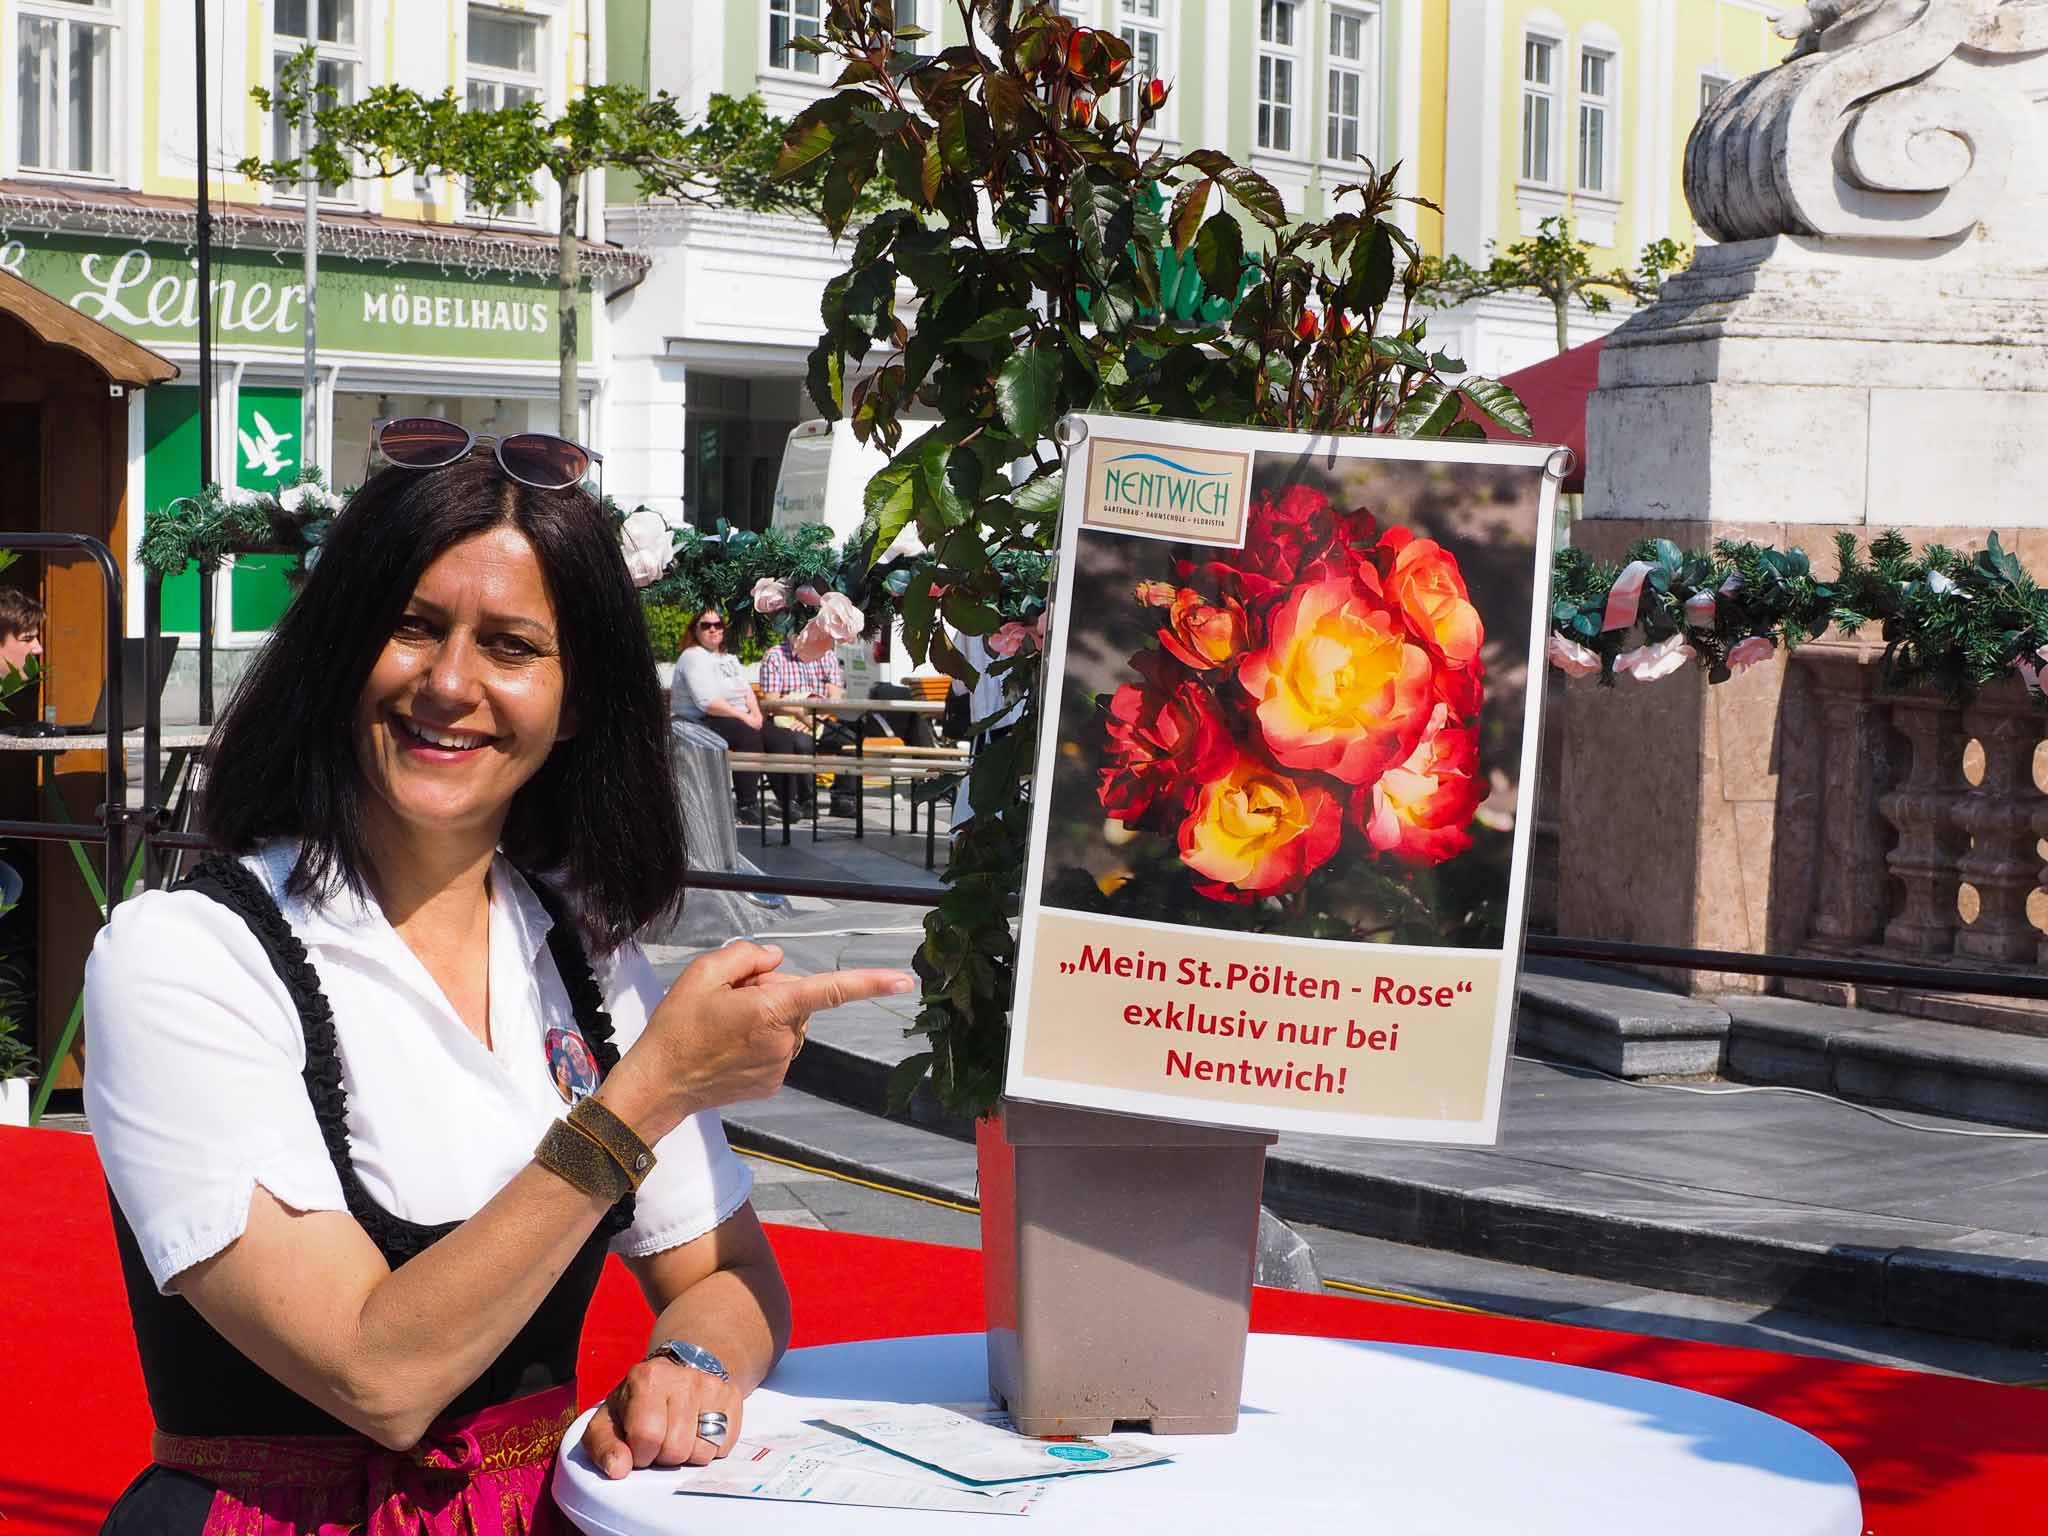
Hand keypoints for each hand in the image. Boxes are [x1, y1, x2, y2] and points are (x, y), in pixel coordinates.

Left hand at [582, 1356, 742, 1477]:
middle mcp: (683, 1378)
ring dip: (687, 1454)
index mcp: (647, 1378)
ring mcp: (712, 1386)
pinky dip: (709, 1448)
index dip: (640, 1452)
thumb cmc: (638, 1401)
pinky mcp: (732, 1397)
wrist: (676, 1370)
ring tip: (677, 1434)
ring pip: (702, 1452)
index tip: (638, 1444)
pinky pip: (723, 1447)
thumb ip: (604, 1447)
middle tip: (660, 1438)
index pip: (647, 1436)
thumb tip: (618, 1469)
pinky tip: (696, 1430)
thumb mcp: (609, 1420)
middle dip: (664, 1455)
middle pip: (677, 1448)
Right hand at [607, 943, 912, 1137]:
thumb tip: (776, 960)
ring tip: (724, 1026)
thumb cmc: (677, 1027)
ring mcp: (780, 1065)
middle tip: (728, 1001)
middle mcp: (784, 1040)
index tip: (904, 981)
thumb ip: (747, 955)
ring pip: (789, 1024)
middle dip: (771, 992)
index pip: (830, 990)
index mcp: (771, 1010)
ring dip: (767, 1017)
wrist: (659, 1085)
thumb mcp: (703, 973)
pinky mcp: (773, 1082)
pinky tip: (729, 1046)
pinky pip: (779, 1047)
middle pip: (797, 998)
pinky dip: (761, 1040)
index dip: (870, 983)